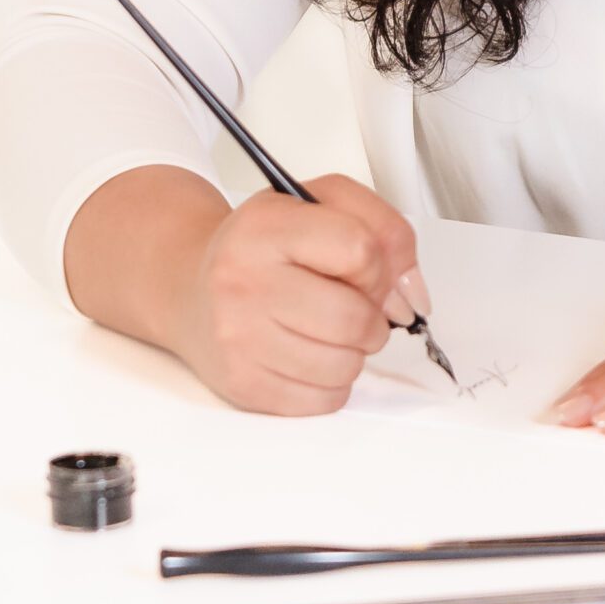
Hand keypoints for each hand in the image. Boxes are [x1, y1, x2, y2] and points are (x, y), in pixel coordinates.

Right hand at [169, 171, 430, 416]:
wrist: (190, 286)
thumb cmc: (264, 246)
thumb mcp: (321, 204)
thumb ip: (383, 229)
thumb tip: (413, 295)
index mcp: (267, 226)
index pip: (360, 251)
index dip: (379, 267)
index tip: (367, 269)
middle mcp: (244, 281)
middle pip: (355, 318)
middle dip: (373, 317)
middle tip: (356, 307)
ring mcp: (238, 338)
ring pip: (345, 365)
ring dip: (355, 351)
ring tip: (331, 330)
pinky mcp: (242, 384)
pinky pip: (323, 399)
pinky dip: (333, 382)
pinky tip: (312, 355)